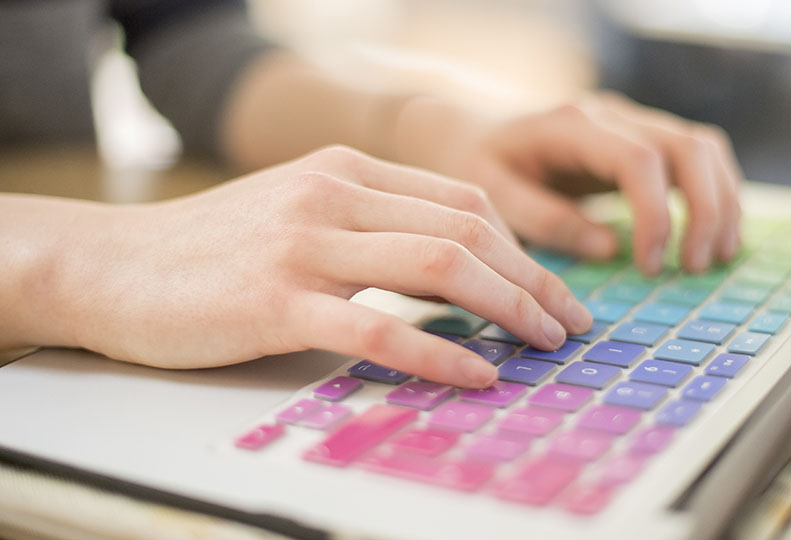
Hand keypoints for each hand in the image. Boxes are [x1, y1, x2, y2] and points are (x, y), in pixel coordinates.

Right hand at [18, 146, 591, 386]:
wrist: (112, 265)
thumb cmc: (213, 249)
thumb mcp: (301, 213)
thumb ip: (372, 227)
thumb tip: (455, 268)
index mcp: (348, 171)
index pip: (464, 202)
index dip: (522, 249)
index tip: (552, 290)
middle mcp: (335, 194)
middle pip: (468, 229)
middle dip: (533, 280)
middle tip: (570, 323)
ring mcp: (306, 245)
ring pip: (439, 266)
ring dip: (508, 309)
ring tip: (544, 345)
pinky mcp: (276, 302)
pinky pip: (380, 328)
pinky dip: (440, 355)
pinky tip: (478, 376)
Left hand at [392, 93, 742, 274]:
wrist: (473, 132)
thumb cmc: (477, 164)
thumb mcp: (491, 194)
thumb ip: (544, 219)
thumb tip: (610, 249)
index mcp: (571, 125)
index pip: (638, 158)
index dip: (656, 214)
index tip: (650, 266)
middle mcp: (611, 115)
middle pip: (688, 146)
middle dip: (705, 209)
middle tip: (695, 267)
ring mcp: (632, 123)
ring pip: (703, 148)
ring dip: (721, 203)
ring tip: (714, 258)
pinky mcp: (642, 141)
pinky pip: (696, 158)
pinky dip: (714, 195)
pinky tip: (712, 237)